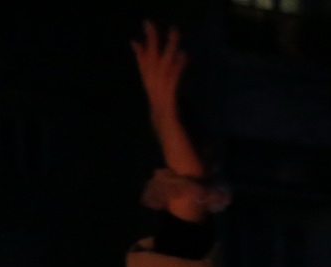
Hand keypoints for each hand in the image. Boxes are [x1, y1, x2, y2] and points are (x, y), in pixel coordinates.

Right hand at [130, 20, 209, 219]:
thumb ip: (187, 116)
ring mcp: (163, 115)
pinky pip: (174, 90)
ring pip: (162, 76)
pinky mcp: (173, 120)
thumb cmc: (193, 161)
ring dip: (168, 51)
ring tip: (174, 30)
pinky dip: (178, 71)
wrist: (190, 181)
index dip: (144, 58)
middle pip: (151, 72)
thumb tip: (187, 109)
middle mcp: (158, 111)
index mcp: (161, 112)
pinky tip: (183, 55)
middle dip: (151, 45)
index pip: (150, 80)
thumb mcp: (191, 131)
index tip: (138, 40)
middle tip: (148, 21)